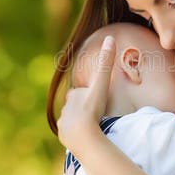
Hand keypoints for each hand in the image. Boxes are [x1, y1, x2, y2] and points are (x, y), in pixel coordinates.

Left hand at [57, 35, 115, 155]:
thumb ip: (106, 63)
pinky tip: (85, 137)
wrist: (84, 136)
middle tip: (96, 114)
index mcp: (73, 95)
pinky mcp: (63, 136)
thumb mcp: (102, 85)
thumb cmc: (92, 109)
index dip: (88, 95)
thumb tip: (110, 37)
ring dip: (80, 122)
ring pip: (72, 120)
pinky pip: (70, 133)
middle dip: (83, 108)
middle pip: (76, 106)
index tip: (96, 100)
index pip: (80, 93)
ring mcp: (64, 123)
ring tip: (92, 127)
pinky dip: (77, 134)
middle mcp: (65, 108)